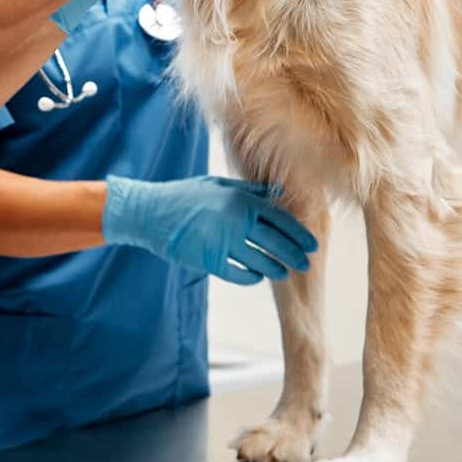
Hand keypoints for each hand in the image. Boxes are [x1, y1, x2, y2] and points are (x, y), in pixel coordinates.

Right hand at [102, 174, 316, 285]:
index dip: (299, 233)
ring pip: (259, 261)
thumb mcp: (219, 184)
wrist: (150, 212)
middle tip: (306, 264)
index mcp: (240, 199)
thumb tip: (279, 193)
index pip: (279, 218)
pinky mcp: (208, 259)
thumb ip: (250, 190)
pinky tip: (258, 277)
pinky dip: (251, 277)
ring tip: (284, 272)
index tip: (311, 243)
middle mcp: (234, 219)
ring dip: (275, 269)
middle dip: (294, 254)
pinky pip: (237, 273)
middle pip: (275, 242)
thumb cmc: (187, 196)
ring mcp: (221, 241)